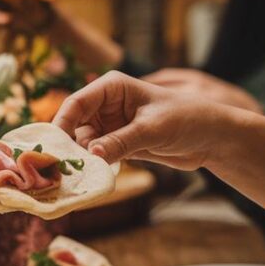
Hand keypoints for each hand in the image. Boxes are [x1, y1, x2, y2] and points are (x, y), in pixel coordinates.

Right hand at [53, 70, 250, 169]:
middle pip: (74, 125)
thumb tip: (90, 155)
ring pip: (82, 144)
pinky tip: (93, 177)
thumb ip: (120, 142)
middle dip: (69, 146)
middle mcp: (106, 105)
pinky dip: (93, 167)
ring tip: (83, 176)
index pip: (76, 103)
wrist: (210, 138)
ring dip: (82, 160)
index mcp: (112, 87)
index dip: (62, 124)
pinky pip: (96, 156)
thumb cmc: (187, 119)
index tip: (54, 148)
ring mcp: (110, 126)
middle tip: (66, 169)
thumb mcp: (152, 129)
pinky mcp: (116, 144)